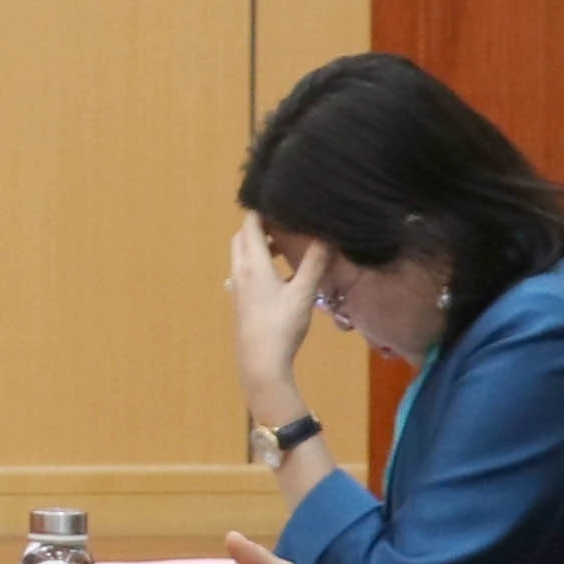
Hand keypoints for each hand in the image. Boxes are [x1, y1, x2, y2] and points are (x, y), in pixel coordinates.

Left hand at [225, 216, 327, 428]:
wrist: (260, 364)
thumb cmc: (282, 325)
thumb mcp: (304, 293)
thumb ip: (314, 263)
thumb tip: (326, 235)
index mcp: (253, 265)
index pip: (250, 225)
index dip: (260, 210)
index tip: (276, 199)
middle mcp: (239, 273)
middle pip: (242, 239)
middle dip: (258, 227)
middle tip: (282, 223)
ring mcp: (237, 290)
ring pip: (243, 258)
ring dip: (259, 248)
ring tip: (285, 248)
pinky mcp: (240, 305)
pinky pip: (245, 275)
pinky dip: (258, 266)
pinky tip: (279, 278)